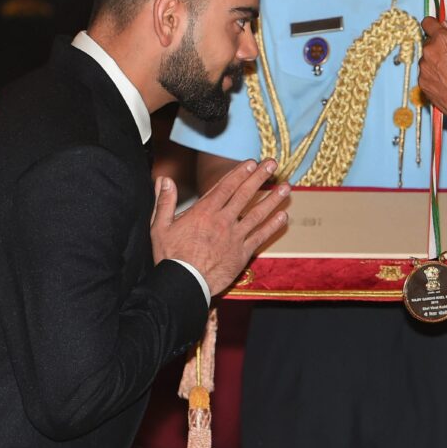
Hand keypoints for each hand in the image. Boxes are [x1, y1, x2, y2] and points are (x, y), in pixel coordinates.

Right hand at [149, 160, 289, 295]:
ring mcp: (235, 237)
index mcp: (203, 212)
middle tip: (272, 164)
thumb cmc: (170, 257)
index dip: (240, 173)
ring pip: (258, 214)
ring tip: (286, 187)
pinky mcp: (242, 253)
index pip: (226, 187)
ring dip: (273, 199)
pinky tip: (283, 216)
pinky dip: (273, 226)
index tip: (252, 163)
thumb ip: (164, 201)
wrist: (184, 284)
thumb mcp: (160, 227)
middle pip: (245, 195)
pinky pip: (260, 237)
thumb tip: (164, 179)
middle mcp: (223, 221)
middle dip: (260, 177)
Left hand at [418, 16, 446, 132]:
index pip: (428, 23)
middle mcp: (429, 52)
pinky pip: (425, 74)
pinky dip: (432, 76)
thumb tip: (445, 28)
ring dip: (434, 62)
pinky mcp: (421, 82)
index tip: (434, 27)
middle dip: (437, 47)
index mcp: (442, 40)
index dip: (432, 25)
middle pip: (428, 43)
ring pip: (426, 59)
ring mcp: (423, 68)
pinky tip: (446, 82)